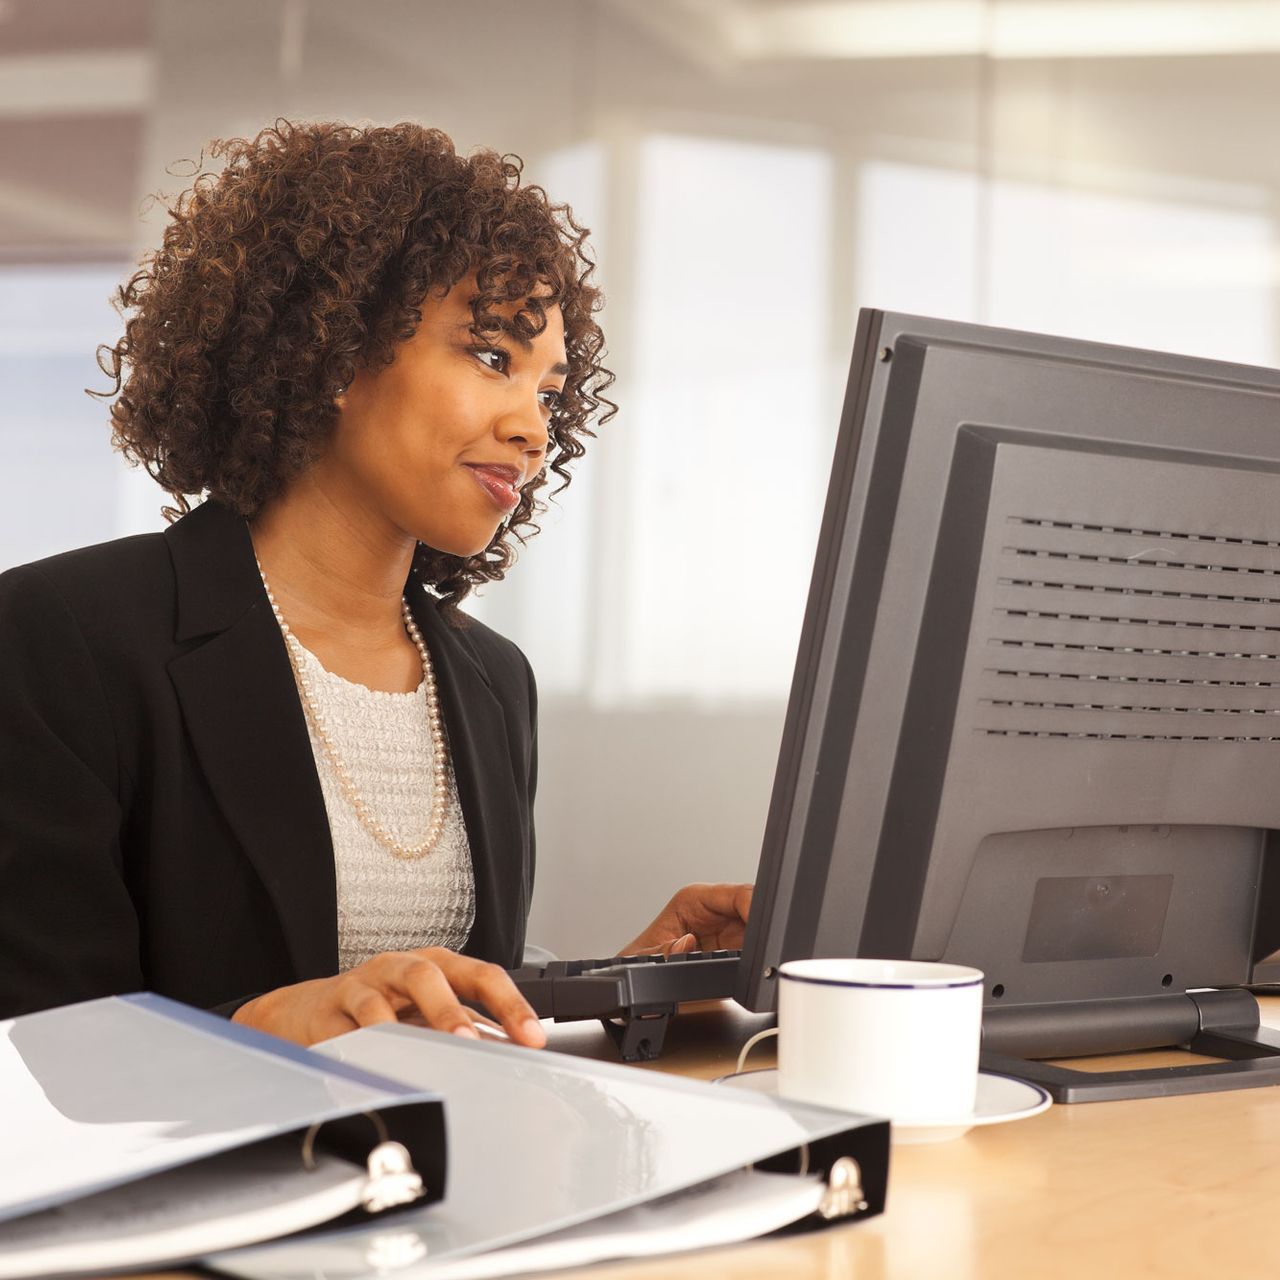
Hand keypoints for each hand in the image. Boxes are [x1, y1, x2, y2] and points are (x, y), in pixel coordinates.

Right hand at [231, 947, 546, 1048]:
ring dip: (395, 1029)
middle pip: (426, 975)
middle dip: (449, 1009)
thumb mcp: (427, 1009)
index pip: (479, 975)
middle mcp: (397, 970)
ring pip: (376, 1000)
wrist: (308, 1010)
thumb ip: (468, 1027)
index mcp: (434, 966)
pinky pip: (338, 1035)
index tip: (532, 1037)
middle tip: (470, 1041)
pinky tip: (367, 1073)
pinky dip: (353, 1053)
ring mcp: (358, 989)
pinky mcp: (324, 1016)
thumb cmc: (382, 1007)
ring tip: (411, 1056)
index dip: (509, 1004)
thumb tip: (515, 1056)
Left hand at [620, 882, 752, 956]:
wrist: (636, 979)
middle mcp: (713, 910)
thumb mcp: (642, 957)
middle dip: (762, 927)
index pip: (735, 893)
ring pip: (758, 929)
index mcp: (693, 900)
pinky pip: (754, 949)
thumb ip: (662, 952)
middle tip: (763, 950)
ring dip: (759, 945)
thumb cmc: (640, 958)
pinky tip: (751, 967)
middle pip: (753, 909)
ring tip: (753, 962)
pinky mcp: (732, 948)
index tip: (762, 927)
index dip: (754, 906)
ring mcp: (725, 929)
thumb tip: (685, 944)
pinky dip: (757, 957)